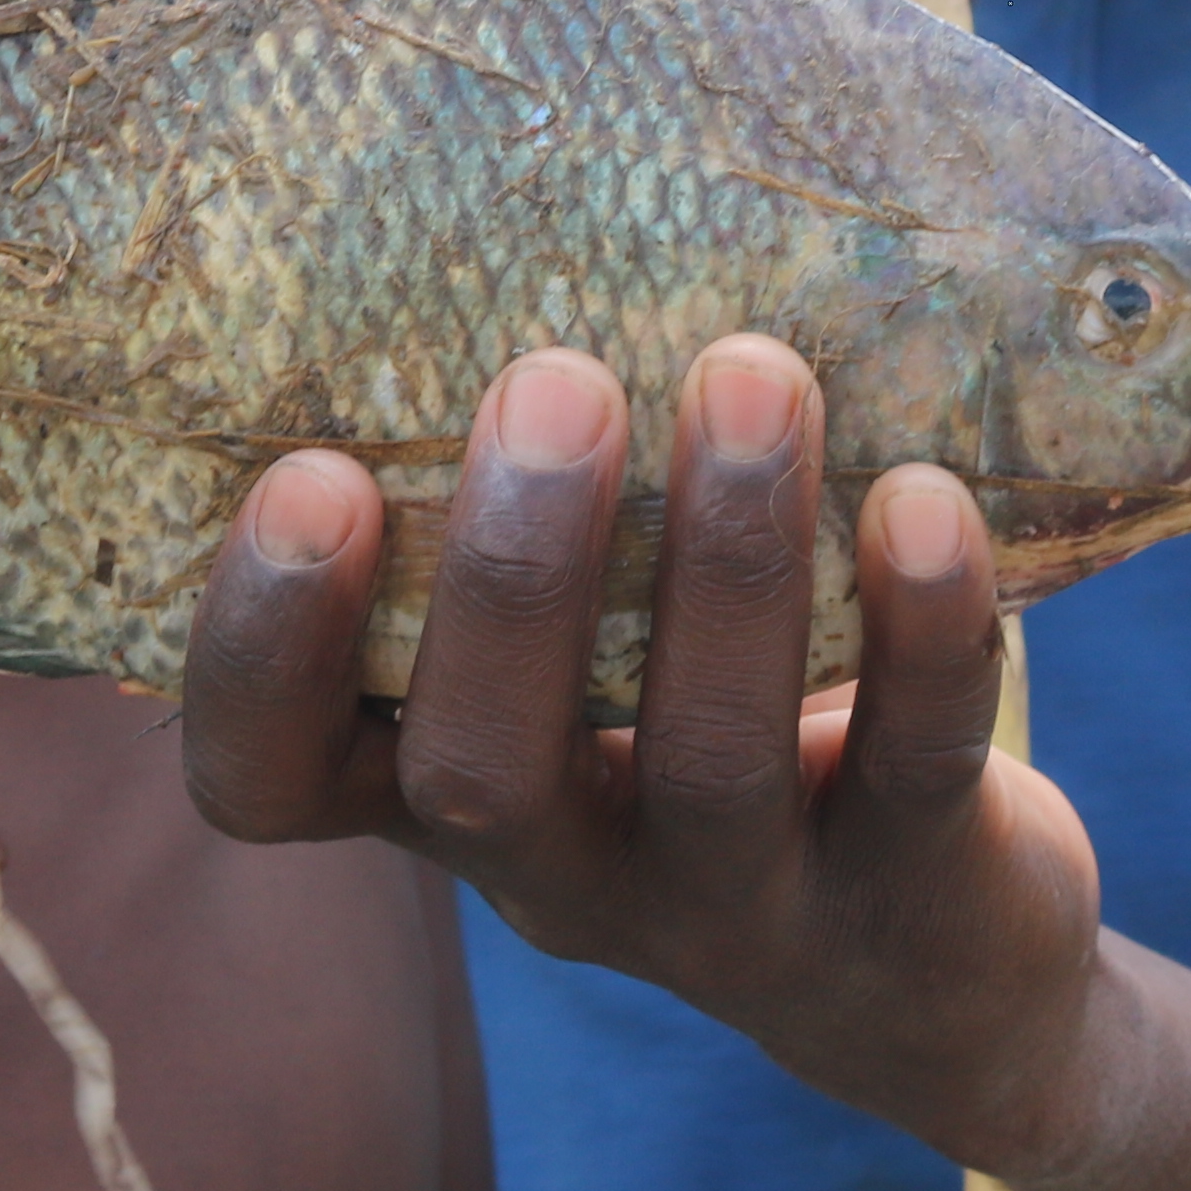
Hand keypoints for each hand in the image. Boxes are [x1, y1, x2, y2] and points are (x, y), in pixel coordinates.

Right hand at [185, 333, 1114, 1177]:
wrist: (930, 975)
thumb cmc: (694, 722)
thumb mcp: (575, 653)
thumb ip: (511, 514)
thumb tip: (483, 215)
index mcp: (431, 792)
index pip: (270, 778)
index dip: (260, 652)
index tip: (305, 472)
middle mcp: (561, 875)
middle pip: (481, 775)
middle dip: (511, 576)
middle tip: (556, 383)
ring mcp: (734, 908)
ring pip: (707, 755)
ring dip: (727, 559)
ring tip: (752, 375)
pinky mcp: (910, 895)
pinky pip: (916, 765)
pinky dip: (922, 627)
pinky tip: (923, 496)